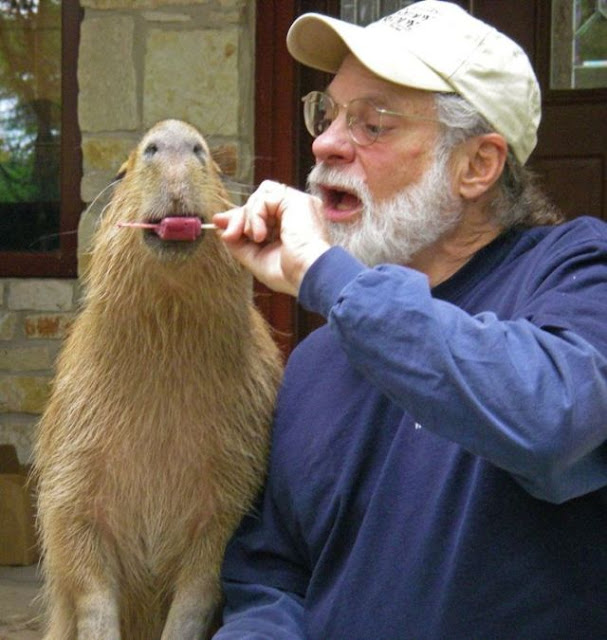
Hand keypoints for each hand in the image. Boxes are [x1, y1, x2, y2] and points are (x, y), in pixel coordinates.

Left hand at [214, 180, 330, 295]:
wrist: (309, 276)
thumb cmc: (291, 274)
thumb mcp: (257, 258)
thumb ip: (240, 243)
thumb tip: (222, 228)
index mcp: (291, 224)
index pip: (261, 211)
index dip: (240, 216)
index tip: (220, 222)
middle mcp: (296, 211)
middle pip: (258, 200)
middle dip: (239, 217)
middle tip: (229, 234)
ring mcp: (297, 204)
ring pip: (260, 196)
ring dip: (248, 217)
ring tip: (255, 238)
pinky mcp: (295, 200)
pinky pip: (264, 198)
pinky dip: (255, 216)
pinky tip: (260, 235)